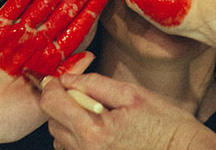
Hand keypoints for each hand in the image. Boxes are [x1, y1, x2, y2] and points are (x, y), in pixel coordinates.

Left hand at [42, 73, 215, 149]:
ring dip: (69, 121)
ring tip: (97, 115)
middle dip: (63, 103)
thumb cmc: (164, 124)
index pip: (51, 104)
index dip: (51, 86)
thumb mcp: (131, 93)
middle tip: (88, 96)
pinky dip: (78, 136)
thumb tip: (68, 78)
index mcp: (94, 130)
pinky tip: (100, 130)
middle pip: (52, 120)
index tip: (59, 80)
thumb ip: (94, 83)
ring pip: (60, 136)